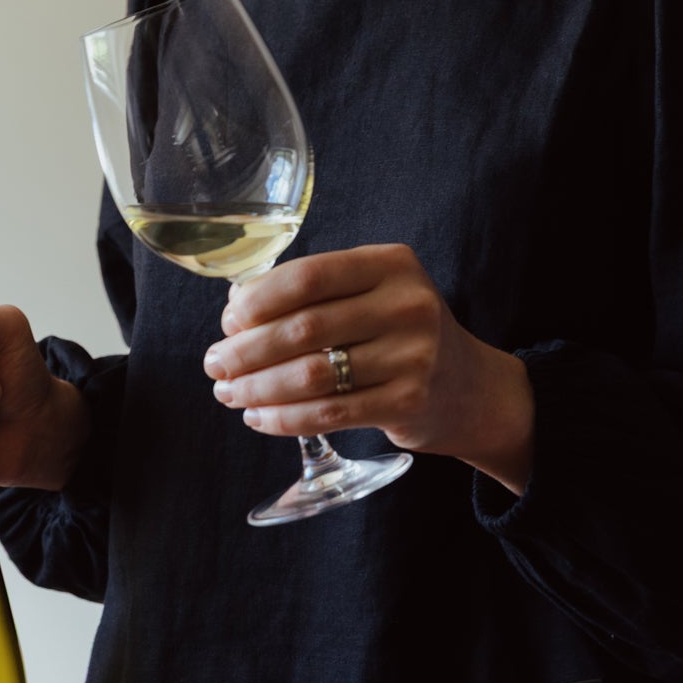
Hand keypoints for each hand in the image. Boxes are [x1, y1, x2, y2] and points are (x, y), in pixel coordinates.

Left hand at [202, 244, 535, 495]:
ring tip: (229, 393)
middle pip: (304, 327)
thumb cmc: (400, 334)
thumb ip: (315, 293)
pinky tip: (259, 417)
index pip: (309, 275)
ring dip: (258, 387)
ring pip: (312, 374)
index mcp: (391, 264)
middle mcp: (407, 304)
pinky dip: (284, 418)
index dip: (258, 299)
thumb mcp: (374, 294)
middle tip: (215, 364)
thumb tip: (235, 303)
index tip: (228, 321)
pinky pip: (329, 413)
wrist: (468, 387)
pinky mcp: (408, 401)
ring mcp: (413, 355)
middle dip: (246, 350)